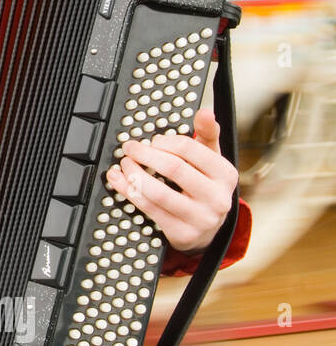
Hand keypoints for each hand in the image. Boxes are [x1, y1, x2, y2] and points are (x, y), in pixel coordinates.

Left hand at [104, 108, 236, 253]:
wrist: (209, 230)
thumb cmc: (205, 187)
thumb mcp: (212, 161)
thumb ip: (207, 134)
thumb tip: (205, 111)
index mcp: (226, 174)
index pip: (191, 149)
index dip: (165, 142)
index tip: (151, 141)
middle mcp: (217, 198)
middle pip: (173, 169)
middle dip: (145, 155)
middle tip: (129, 148)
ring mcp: (201, 218)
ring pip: (158, 192)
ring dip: (134, 175)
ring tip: (123, 164)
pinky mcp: (182, 234)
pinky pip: (149, 209)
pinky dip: (129, 192)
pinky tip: (119, 182)